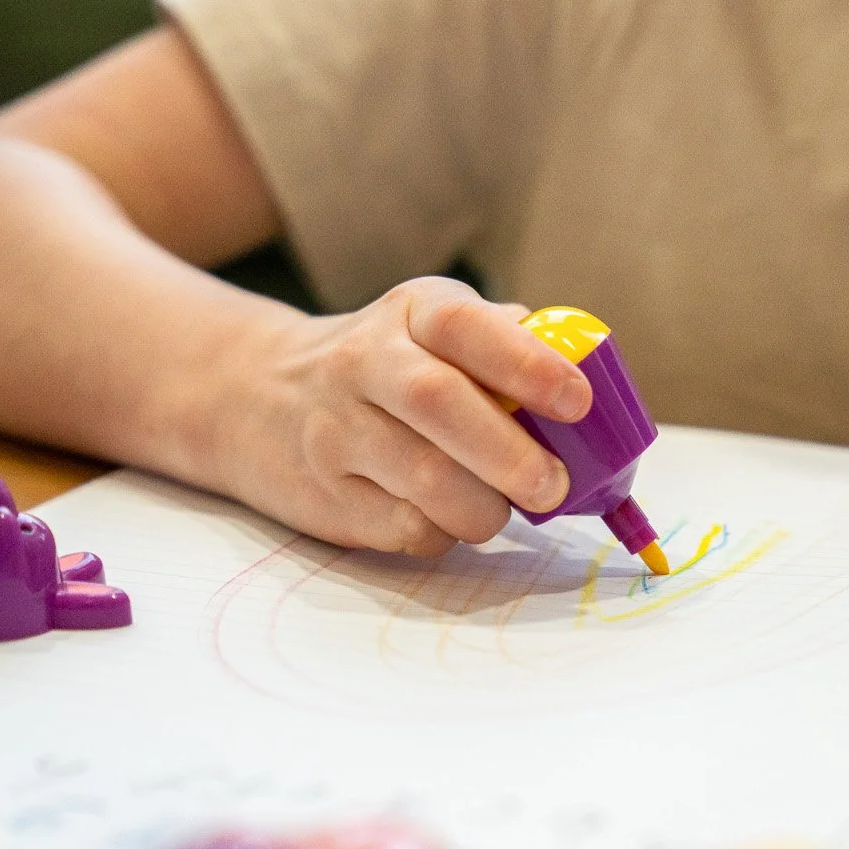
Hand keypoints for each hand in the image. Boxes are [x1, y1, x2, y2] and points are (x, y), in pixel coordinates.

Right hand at [223, 278, 589, 555]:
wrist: (254, 394)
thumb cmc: (387, 366)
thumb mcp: (435, 329)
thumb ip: (508, 344)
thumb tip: (593, 378)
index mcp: (412, 314)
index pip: (466, 328)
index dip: (527, 364)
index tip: (577, 402)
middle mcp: (365, 362)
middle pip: (438, 404)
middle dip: (510, 454)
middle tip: (555, 487)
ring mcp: (337, 431)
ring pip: (423, 479)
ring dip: (483, 508)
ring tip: (502, 509)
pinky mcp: (325, 494)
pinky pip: (401, 528)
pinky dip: (443, 534)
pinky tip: (447, 519)